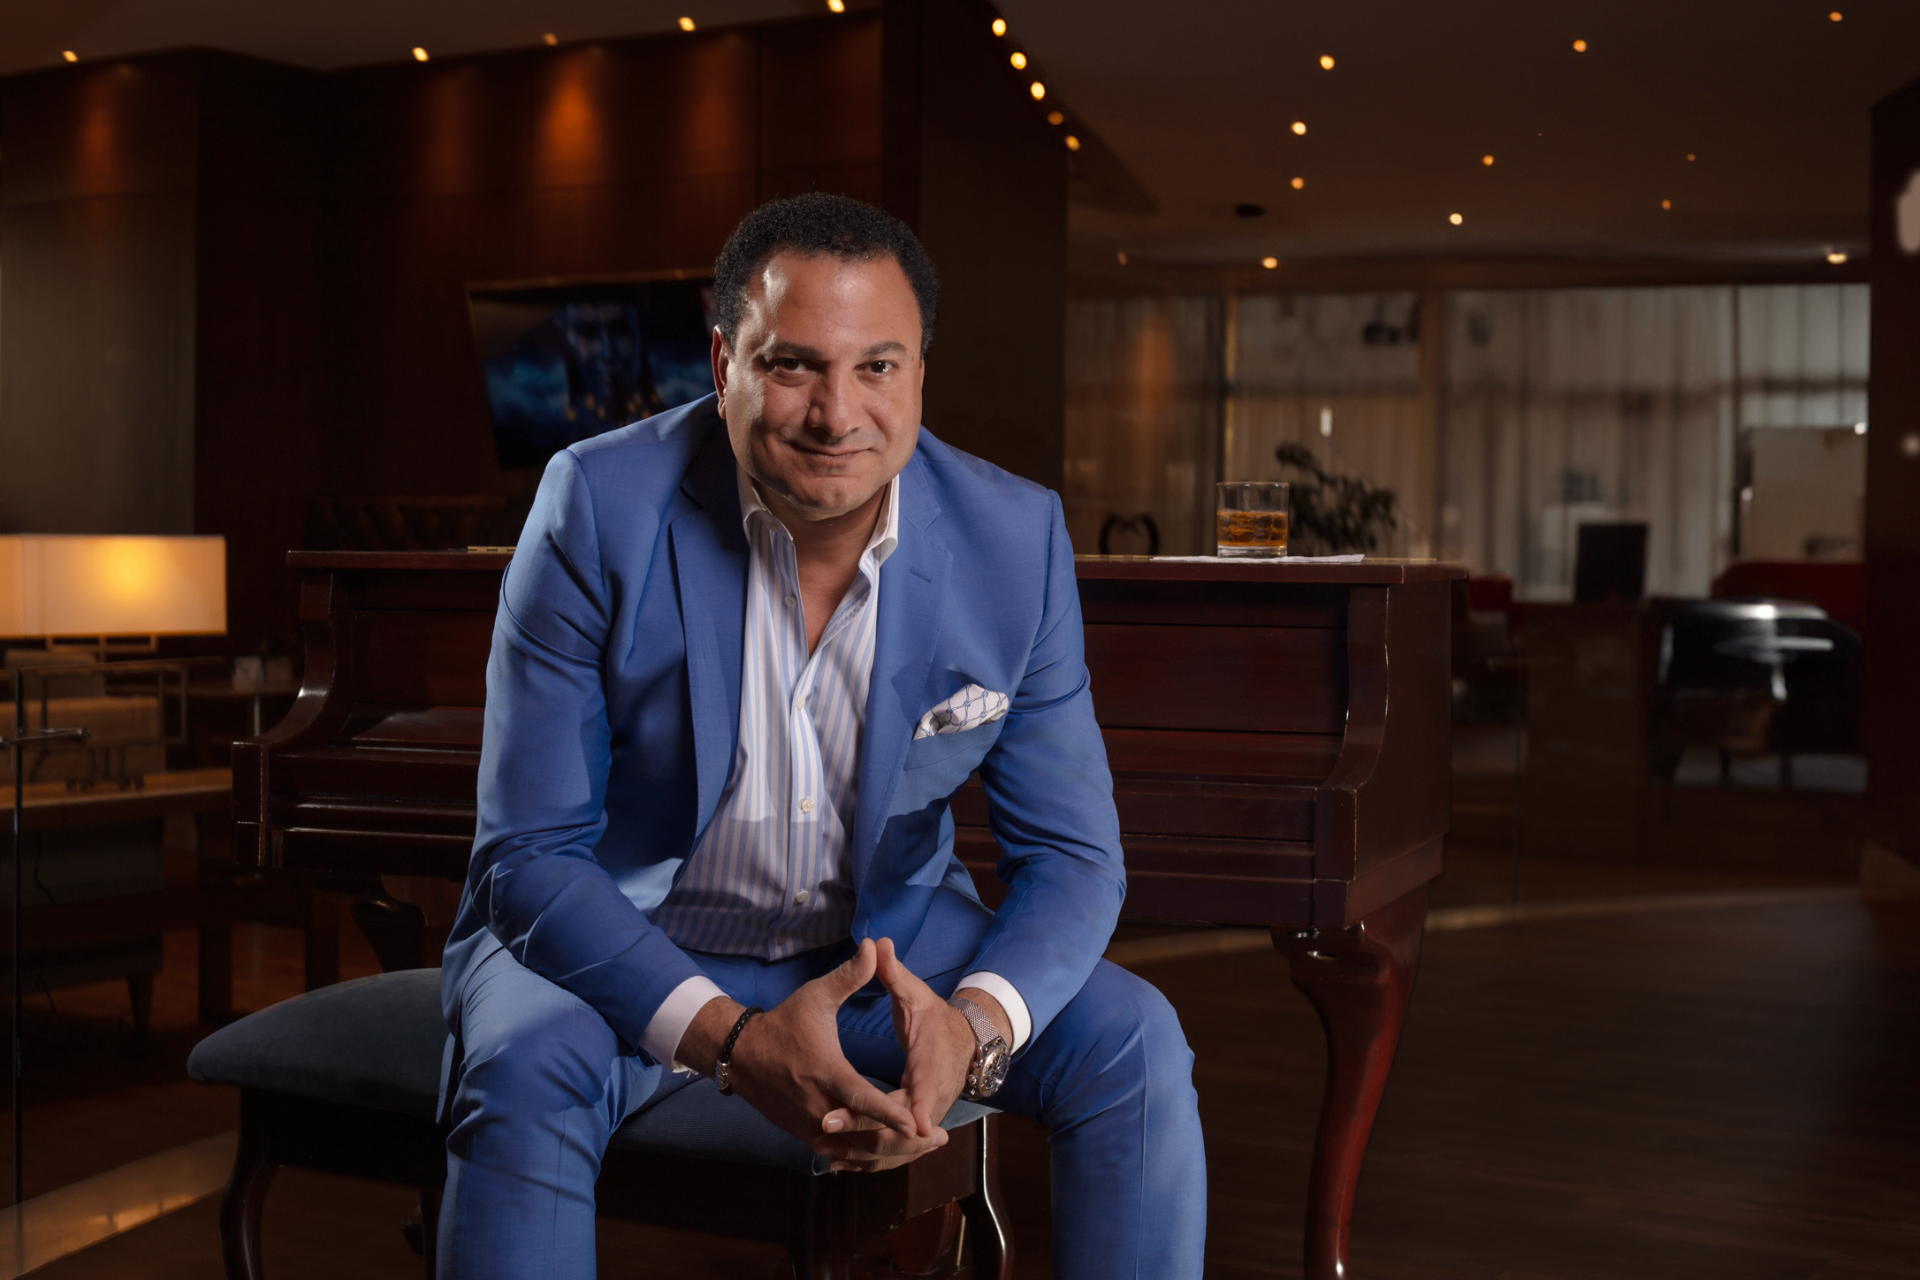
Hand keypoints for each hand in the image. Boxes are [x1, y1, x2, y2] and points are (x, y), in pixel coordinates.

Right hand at [686, 940, 931, 1164]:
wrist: (742, 1055)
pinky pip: (842, 1154)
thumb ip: (849, 976)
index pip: (862, 1100)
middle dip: (904, 1141)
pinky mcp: (806, 1135)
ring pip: (855, 1152)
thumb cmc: (783, 1023)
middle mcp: (819, 1107)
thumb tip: (874, 946)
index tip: (918, 1123)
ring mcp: (811, 1126)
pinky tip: (892, 1154)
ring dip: (890, 1153)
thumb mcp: (815, 996)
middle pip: (865, 1137)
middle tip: (939, 1139)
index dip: (890, 1113)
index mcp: (826, 1073)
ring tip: (924, 1148)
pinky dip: (867, 1157)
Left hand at [814, 938, 994, 1172]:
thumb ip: (893, 973)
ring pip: (899, 1147)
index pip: (918, 1088)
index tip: (875, 1112)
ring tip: (823, 1150)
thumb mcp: (916, 992)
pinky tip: (838, 1160)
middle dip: (864, 1129)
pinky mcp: (917, 1129)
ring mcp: (927, 1115)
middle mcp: (932, 1095)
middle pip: (901, 1126)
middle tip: (824, 1124)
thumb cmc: (935, 1016)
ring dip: (864, 1151)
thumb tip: (877, 943)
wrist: (966, 1041)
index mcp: (930, 1062)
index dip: (899, 1105)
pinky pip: (896, 1152)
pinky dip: (870, 1159)